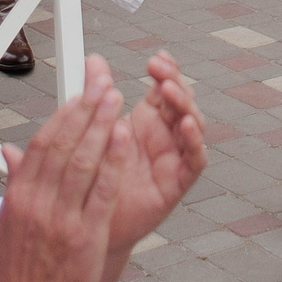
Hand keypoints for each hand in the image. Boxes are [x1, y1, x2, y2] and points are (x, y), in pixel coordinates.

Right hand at [0, 56, 129, 281]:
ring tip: (116, 101)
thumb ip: (12, 186)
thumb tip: (10, 154)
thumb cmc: (19, 277)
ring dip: (101, 125)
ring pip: (83, 161)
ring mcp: (62, 219)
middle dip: (84, 110)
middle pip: (62, 145)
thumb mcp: (4, 228)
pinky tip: (123, 139)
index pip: (39, 145)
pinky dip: (113, 161)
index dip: (61, 116)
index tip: (77, 98)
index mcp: (17, 200)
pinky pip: (102, 191)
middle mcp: (38, 205)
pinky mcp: (86, 235)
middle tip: (101, 86)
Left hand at [107, 50, 206, 254]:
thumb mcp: (94, 130)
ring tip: (168, 90)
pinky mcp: (177, 183)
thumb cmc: (91, 178)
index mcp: (146, 121)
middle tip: (158, 69)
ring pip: (192, 125)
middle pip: (181, 101)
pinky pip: (195, 160)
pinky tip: (185, 125)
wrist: (86, 224)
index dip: (166, 71)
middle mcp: (164, 136)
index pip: (164, 88)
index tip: (156, 58)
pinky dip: (194, 141)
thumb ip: (97, 93)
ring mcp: (173, 158)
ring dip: (185, 104)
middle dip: (174, 81)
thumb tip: (93, 60)